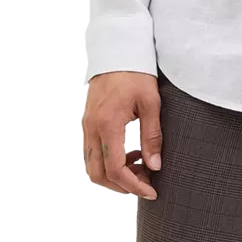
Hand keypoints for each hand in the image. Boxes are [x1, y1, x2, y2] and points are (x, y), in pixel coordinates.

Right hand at [82, 71, 162, 198]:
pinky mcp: (87, 122)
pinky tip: (130, 154)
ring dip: (114, 176)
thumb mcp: (151, 103)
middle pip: (98, 174)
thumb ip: (152, 136)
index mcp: (107, 124)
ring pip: (91, 166)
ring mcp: (86, 126)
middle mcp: (91, 128)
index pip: (115, 169)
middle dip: (122, 186)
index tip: (152, 191)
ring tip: (140, 167)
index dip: (133, 186)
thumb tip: (155, 166)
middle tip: (146, 183)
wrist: (117, 50)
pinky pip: (91, 153)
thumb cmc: (136, 74)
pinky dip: (108, 162)